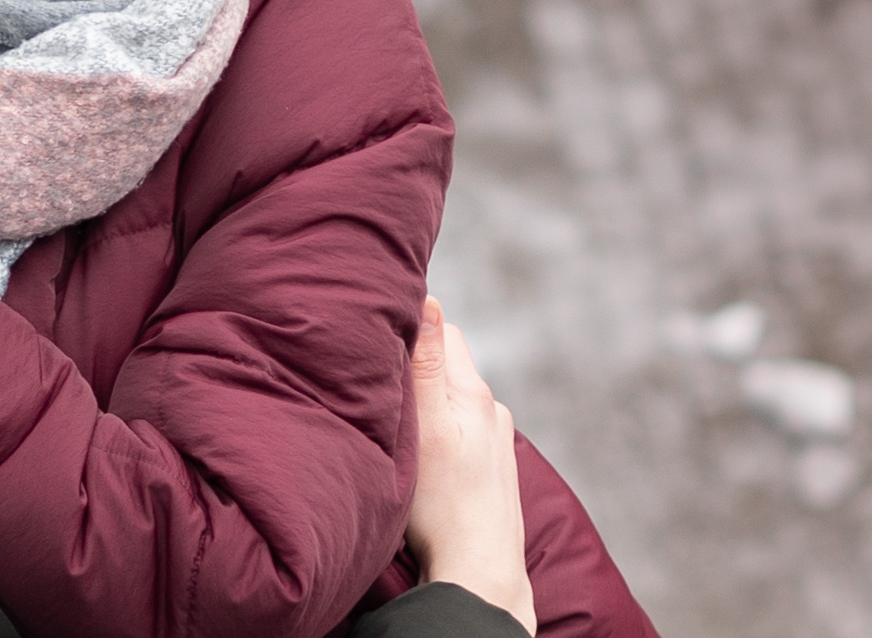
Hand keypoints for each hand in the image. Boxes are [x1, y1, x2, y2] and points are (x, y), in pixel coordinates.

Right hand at [407, 297, 536, 634]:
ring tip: (398, 417)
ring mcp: (495, 441)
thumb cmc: (441, 505)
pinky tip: (423, 453)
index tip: (377, 326)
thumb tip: (428, 297)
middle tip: (377, 371)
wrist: (477, 574)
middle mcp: (490, 410)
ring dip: (429, 398)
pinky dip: (441, 428)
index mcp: (473, 391)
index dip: (410, 320)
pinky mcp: (492, 469)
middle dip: (417, 359)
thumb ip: (425, 363)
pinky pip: (461, 429)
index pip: (442, 326)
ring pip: (453, 398)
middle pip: (448, 361)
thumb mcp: (425, 426)